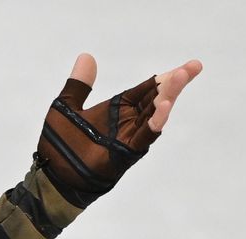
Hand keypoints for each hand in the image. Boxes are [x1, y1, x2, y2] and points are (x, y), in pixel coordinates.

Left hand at [36, 53, 201, 198]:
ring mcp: (130, 137)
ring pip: (155, 114)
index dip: (166, 77)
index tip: (188, 66)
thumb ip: (78, 84)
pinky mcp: (126, 153)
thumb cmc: (59, 146)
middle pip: (157, 98)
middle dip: (175, 83)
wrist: (52, 177)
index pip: (147, 88)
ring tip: (181, 77)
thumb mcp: (65, 108)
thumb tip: (86, 56)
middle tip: (193, 66)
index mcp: (118, 108)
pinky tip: (165, 106)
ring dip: (168, 96)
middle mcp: (129, 121)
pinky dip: (155, 122)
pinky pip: (144, 136)